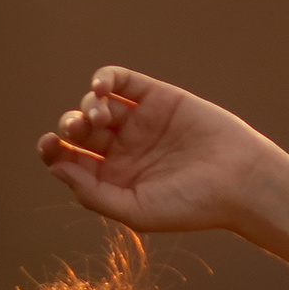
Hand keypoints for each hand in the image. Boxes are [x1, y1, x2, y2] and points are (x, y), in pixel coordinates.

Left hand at [38, 68, 269, 234]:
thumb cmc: (191, 205)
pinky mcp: (157, 97)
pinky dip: (105, 78)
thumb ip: (94, 193)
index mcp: (113, 179)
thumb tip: (57, 167)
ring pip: (96, 105)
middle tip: (76, 130)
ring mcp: (139, 121)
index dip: (52, 151)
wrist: (239, 181)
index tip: (48, 145)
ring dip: (87, 106)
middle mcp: (123, 149)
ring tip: (100, 117)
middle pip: (80, 131)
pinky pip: (122, 81)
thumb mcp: (135, 210)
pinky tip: (101, 87)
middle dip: (69, 127)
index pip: (71, 160)